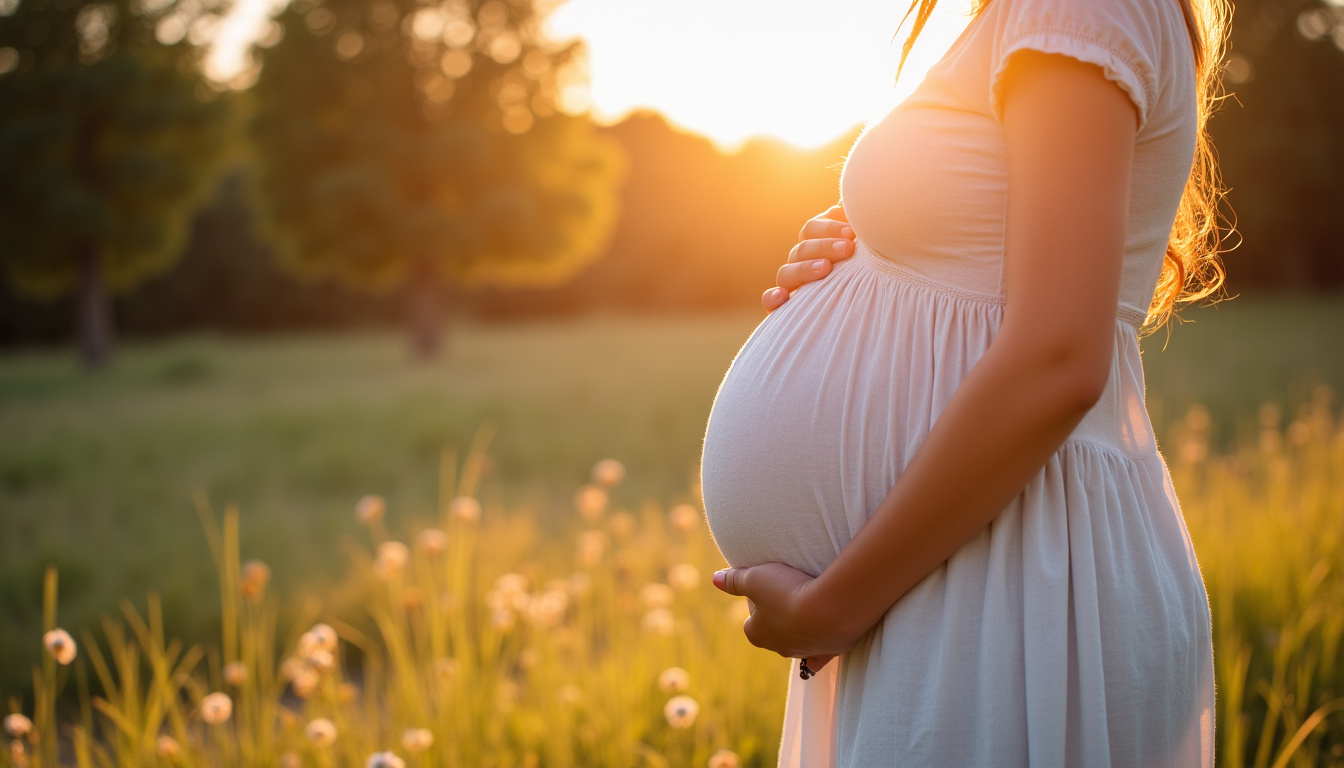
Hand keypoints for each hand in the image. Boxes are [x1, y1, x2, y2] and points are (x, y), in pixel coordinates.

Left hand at [712, 563, 856, 671]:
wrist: (829, 610)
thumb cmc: (786, 592)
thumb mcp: (755, 578)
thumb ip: (734, 579)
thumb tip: (715, 578)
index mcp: (756, 633)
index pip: (752, 618)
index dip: (760, 599)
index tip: (771, 584)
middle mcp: (777, 648)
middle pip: (774, 630)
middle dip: (780, 615)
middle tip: (792, 591)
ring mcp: (803, 653)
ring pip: (797, 640)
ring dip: (801, 626)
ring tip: (812, 603)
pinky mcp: (827, 653)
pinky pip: (818, 655)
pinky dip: (818, 649)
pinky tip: (822, 640)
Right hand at [762, 204, 856, 310]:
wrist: (858, 308)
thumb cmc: (861, 270)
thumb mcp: (861, 248)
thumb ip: (855, 226)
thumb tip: (850, 203)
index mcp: (815, 245)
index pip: (812, 229)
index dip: (830, 227)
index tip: (852, 232)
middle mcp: (800, 262)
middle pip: (802, 248)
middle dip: (824, 246)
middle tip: (847, 248)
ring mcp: (790, 284)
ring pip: (786, 272)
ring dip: (804, 268)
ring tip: (825, 268)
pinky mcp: (782, 307)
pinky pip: (769, 301)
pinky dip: (772, 297)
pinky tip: (783, 296)